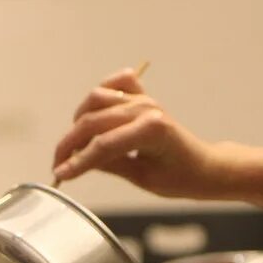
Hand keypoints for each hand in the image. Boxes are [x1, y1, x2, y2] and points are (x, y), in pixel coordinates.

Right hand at [50, 67, 223, 197]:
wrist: (204, 166)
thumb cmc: (180, 177)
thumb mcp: (143, 178)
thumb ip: (109, 165)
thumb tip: (76, 162)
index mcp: (151, 131)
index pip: (102, 146)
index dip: (77, 161)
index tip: (59, 174)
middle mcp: (146, 109)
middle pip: (93, 121)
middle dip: (70, 143)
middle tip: (58, 163)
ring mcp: (144, 99)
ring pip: (97, 99)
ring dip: (80, 119)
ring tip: (76, 142)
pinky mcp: (143, 96)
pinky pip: (116, 83)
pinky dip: (102, 92)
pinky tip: (94, 111)